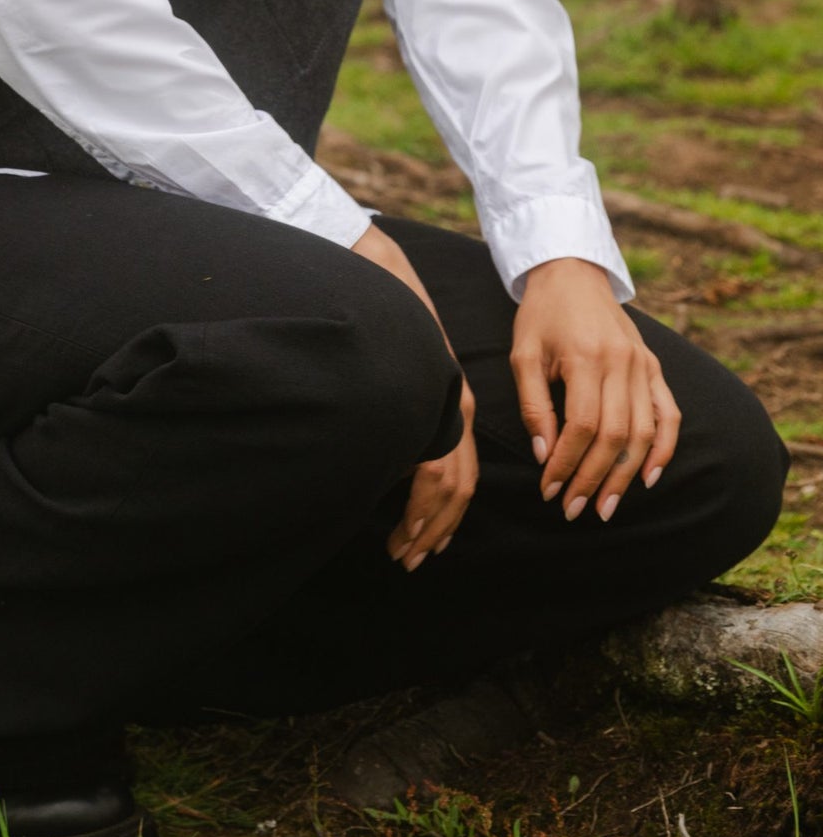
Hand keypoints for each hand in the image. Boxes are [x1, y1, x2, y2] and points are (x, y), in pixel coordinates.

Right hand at [351, 222, 478, 568]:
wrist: (379, 276)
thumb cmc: (380, 328)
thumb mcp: (395, 382)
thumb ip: (400, 422)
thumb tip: (388, 467)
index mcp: (449, 406)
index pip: (457, 476)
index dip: (442, 516)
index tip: (425, 544)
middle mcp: (455, 408)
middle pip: (458, 487)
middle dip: (435, 530)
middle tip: (411, 560)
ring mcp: (445, 404)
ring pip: (448, 485)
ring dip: (427, 527)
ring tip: (404, 553)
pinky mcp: (431, 399)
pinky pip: (433, 467)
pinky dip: (422, 505)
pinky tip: (405, 525)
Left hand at [510, 257, 680, 521]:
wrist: (572, 273)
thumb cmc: (541, 315)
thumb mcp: (523, 354)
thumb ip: (532, 405)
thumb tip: (544, 455)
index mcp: (587, 357)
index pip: (583, 425)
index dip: (567, 462)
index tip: (549, 488)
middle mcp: (622, 363)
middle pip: (616, 436)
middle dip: (594, 478)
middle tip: (574, 509)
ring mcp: (643, 365)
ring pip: (644, 432)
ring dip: (626, 475)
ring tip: (605, 505)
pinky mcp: (654, 367)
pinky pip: (669, 414)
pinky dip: (664, 449)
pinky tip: (650, 478)